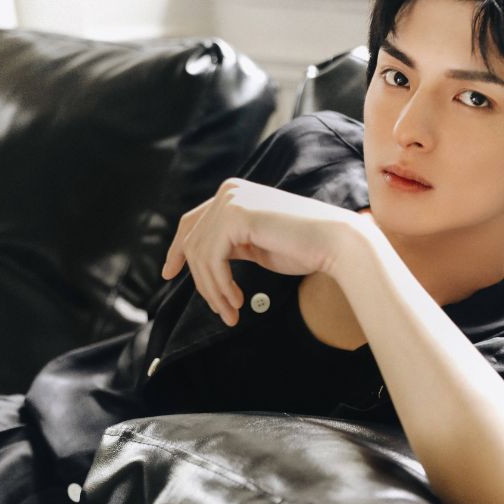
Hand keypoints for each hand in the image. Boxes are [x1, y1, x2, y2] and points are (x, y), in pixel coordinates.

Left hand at [161, 178, 358, 325]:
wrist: (336, 244)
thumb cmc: (304, 249)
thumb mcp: (256, 246)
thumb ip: (230, 246)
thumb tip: (202, 262)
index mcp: (232, 194)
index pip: (191, 222)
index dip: (176, 250)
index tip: (168, 274)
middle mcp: (227, 191)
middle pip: (193, 243)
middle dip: (202, 283)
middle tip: (222, 312)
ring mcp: (230, 200)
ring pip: (200, 255)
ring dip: (213, 291)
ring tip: (231, 313)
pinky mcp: (235, 215)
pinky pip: (211, 260)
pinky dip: (220, 286)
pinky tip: (237, 301)